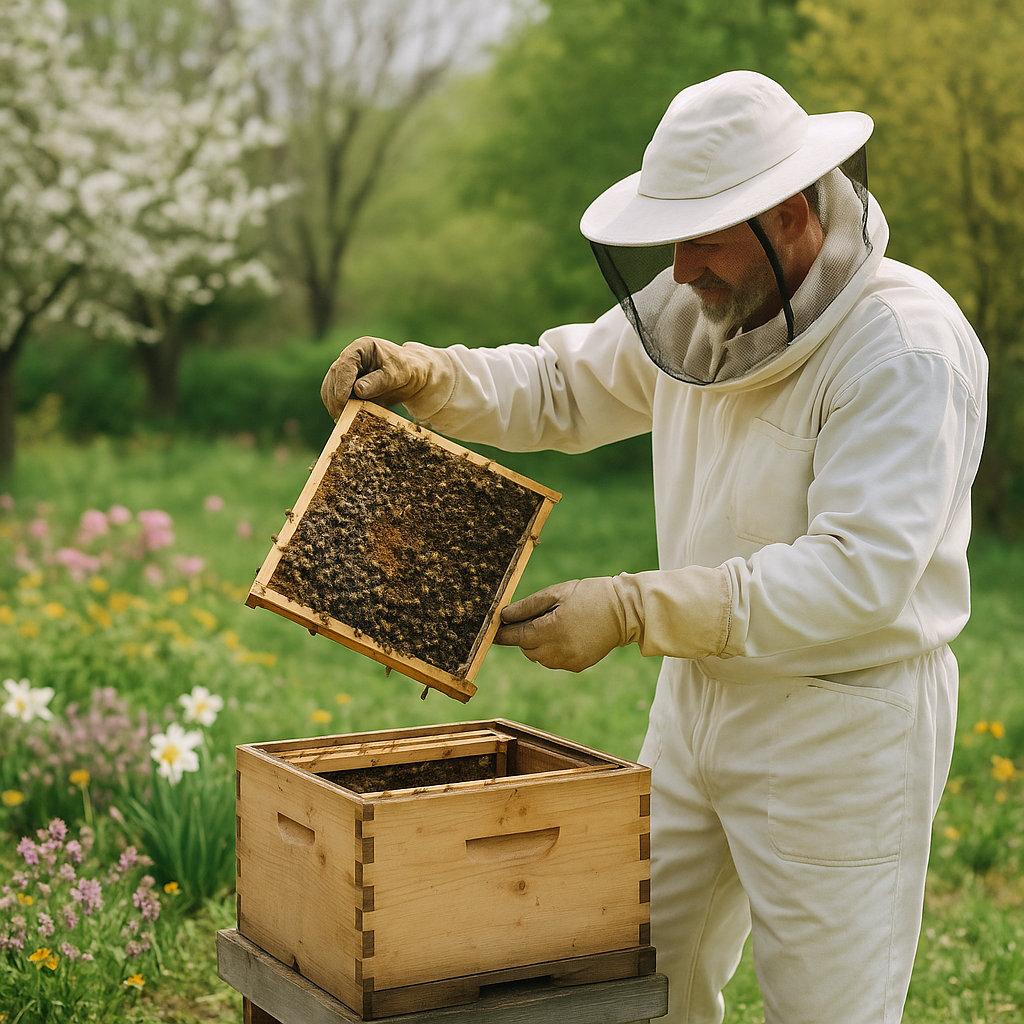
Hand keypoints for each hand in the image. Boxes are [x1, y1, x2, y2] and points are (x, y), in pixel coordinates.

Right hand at [320, 336, 452, 419]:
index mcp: (361, 348)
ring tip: (344, 419)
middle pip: (334, 377)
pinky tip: (346, 417)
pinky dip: (338, 408)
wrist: (410, 375)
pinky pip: (335, 397)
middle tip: (342, 415)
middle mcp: (349, 358)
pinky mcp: (345, 385)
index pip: (345, 365)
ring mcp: (345, 372)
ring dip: (334, 404)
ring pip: (330, 388)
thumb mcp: (395, 375)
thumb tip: (357, 390)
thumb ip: (377, 382)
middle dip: (336, 397)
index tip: (343, 400)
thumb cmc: (405, 370)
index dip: (342, 383)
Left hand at [494, 577, 627, 672]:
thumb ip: (527, 606)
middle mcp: (558, 650)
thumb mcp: (556, 594)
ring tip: (554, 624)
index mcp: (551, 630)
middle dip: (524, 636)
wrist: (624, 611)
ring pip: (539, 657)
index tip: (491, 632)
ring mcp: (568, 661)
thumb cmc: (589, 595)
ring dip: (538, 644)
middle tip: (534, 618)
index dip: (502, 635)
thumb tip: (503, 616)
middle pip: (526, 649)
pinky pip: (555, 661)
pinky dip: (553, 651)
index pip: (516, 637)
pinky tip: (566, 635)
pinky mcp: (578, 666)